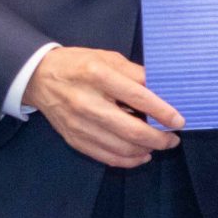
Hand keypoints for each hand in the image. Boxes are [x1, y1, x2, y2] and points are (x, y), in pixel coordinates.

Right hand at [27, 45, 182, 167]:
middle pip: (130, 129)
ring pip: (119, 147)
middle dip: (158, 138)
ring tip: (159, 145)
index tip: (179, 120)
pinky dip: (127, 160)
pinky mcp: (73, 139)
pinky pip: (105, 156)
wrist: (38, 77)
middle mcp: (86, 102)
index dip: (162, 111)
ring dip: (145, 150)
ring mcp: (78, 124)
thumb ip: (135, 74)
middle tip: (173, 139)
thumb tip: (163, 90)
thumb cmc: (78, 64)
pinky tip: (141, 155)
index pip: (137, 96)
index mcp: (97, 75)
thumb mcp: (108, 58)